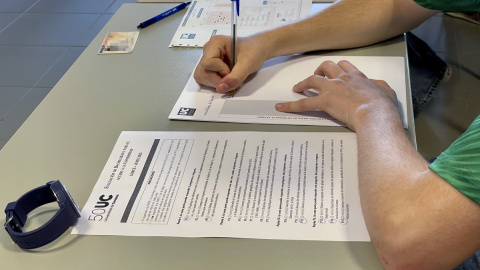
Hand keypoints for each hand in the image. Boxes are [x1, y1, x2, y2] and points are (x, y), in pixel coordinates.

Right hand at [193, 35, 268, 93]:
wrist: (258, 50)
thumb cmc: (254, 51)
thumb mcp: (248, 64)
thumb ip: (235, 77)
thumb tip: (221, 88)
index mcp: (215, 43)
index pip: (207, 63)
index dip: (220, 71)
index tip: (232, 71)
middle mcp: (208, 49)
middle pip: (202, 71)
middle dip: (217, 79)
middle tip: (232, 76)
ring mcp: (208, 58)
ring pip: (202, 76)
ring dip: (216, 82)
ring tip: (229, 75)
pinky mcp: (210, 66)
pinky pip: (205, 78)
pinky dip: (215, 82)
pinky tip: (226, 77)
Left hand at [275, 60, 399, 130]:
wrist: (376, 114)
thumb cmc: (383, 107)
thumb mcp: (387, 92)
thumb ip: (381, 87)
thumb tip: (380, 87)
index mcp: (357, 77)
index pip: (345, 66)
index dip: (338, 68)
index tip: (334, 72)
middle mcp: (342, 79)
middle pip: (327, 67)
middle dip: (319, 70)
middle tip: (315, 76)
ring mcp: (332, 89)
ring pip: (312, 80)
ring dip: (303, 83)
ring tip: (297, 88)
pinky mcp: (324, 101)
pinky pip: (303, 104)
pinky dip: (291, 106)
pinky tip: (282, 108)